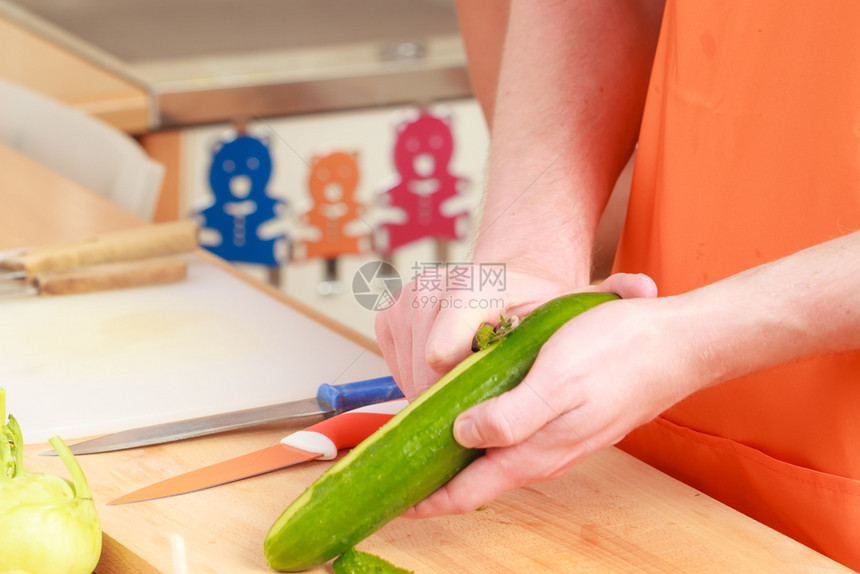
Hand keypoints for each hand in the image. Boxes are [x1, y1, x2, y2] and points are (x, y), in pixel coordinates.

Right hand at [375, 269, 641, 399]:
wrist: (506, 273)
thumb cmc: (539, 297)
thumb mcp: (572, 301)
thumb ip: (607, 296)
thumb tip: (644, 287)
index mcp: (472, 286)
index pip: (442, 354)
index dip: (459, 391)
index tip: (479, 410)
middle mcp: (429, 288)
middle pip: (422, 375)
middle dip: (451, 404)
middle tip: (484, 415)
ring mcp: (404, 302)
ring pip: (406, 375)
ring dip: (436, 398)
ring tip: (471, 398)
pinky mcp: (387, 317)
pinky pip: (394, 366)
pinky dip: (418, 382)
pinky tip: (451, 381)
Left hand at [400, 274, 703, 518]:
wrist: (674, 344)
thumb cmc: (617, 354)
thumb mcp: (557, 382)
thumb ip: (511, 417)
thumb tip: (463, 436)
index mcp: (536, 452)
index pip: (468, 494)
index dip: (428, 503)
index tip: (394, 502)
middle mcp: (543, 455)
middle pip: (477, 483)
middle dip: (437, 482)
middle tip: (399, 471)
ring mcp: (557, 441)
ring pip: (496, 461)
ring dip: (459, 460)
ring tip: (424, 446)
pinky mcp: (566, 421)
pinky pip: (515, 440)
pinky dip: (484, 437)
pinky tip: (473, 417)